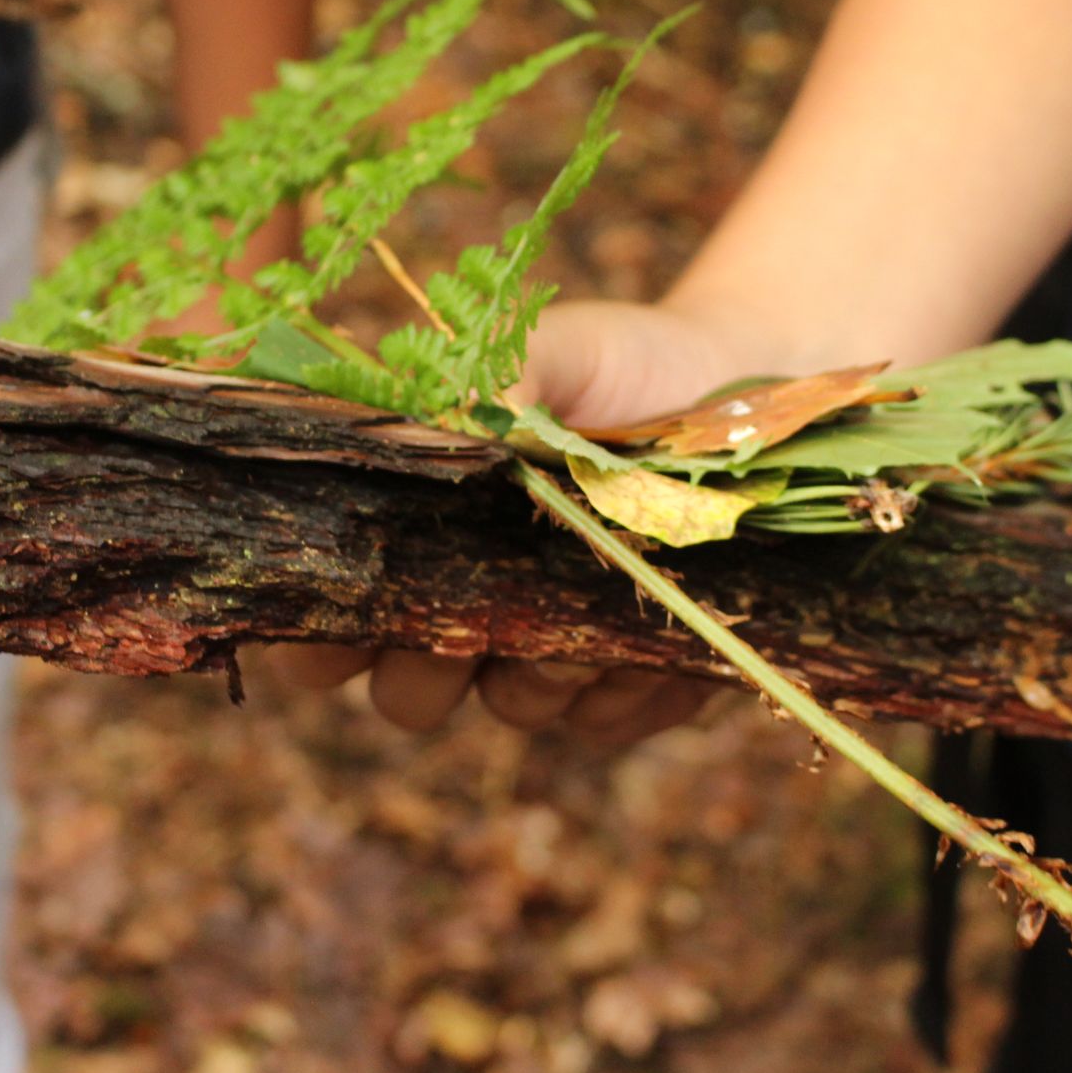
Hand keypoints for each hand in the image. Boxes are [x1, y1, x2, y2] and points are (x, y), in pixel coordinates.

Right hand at [268, 298, 774, 741]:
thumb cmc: (626, 363)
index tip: (356, 602)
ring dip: (549, 666)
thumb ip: (492, 384)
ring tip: (602, 590)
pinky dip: (632, 680)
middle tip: (483, 608)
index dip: (321, 635)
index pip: (330, 620)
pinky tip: (667, 613)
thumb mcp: (553, 350)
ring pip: (513, 709)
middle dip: (436, 666)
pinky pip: (605, 722)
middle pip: (407, 697)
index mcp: (423, 532)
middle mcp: (473, 606)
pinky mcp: (633, 682)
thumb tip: (454, 421)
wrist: (749, 394)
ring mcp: (551, 653)